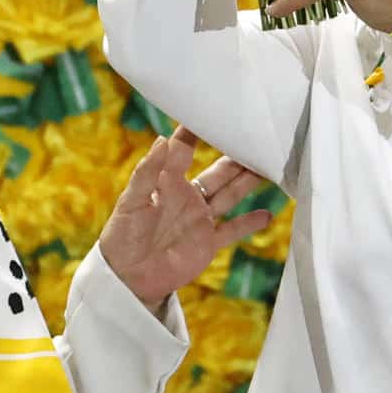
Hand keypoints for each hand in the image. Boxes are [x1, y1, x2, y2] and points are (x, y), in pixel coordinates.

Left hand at [98, 127, 272, 316]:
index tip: (213, 112)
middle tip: (257, 138)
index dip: (196, 131)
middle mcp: (187, 196)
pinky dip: (250, 223)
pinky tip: (268, 214)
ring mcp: (200, 219)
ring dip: (248, 182)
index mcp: (167, 181)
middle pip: (218, 171)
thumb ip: (147, 172)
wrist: (126, 280)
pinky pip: (233, 230)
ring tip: (270, 167)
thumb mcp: (131, 201)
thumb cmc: (121, 237)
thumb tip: (161, 139)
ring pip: (230, 195)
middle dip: (236, 155)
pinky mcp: (207, 244)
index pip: (184, 149)